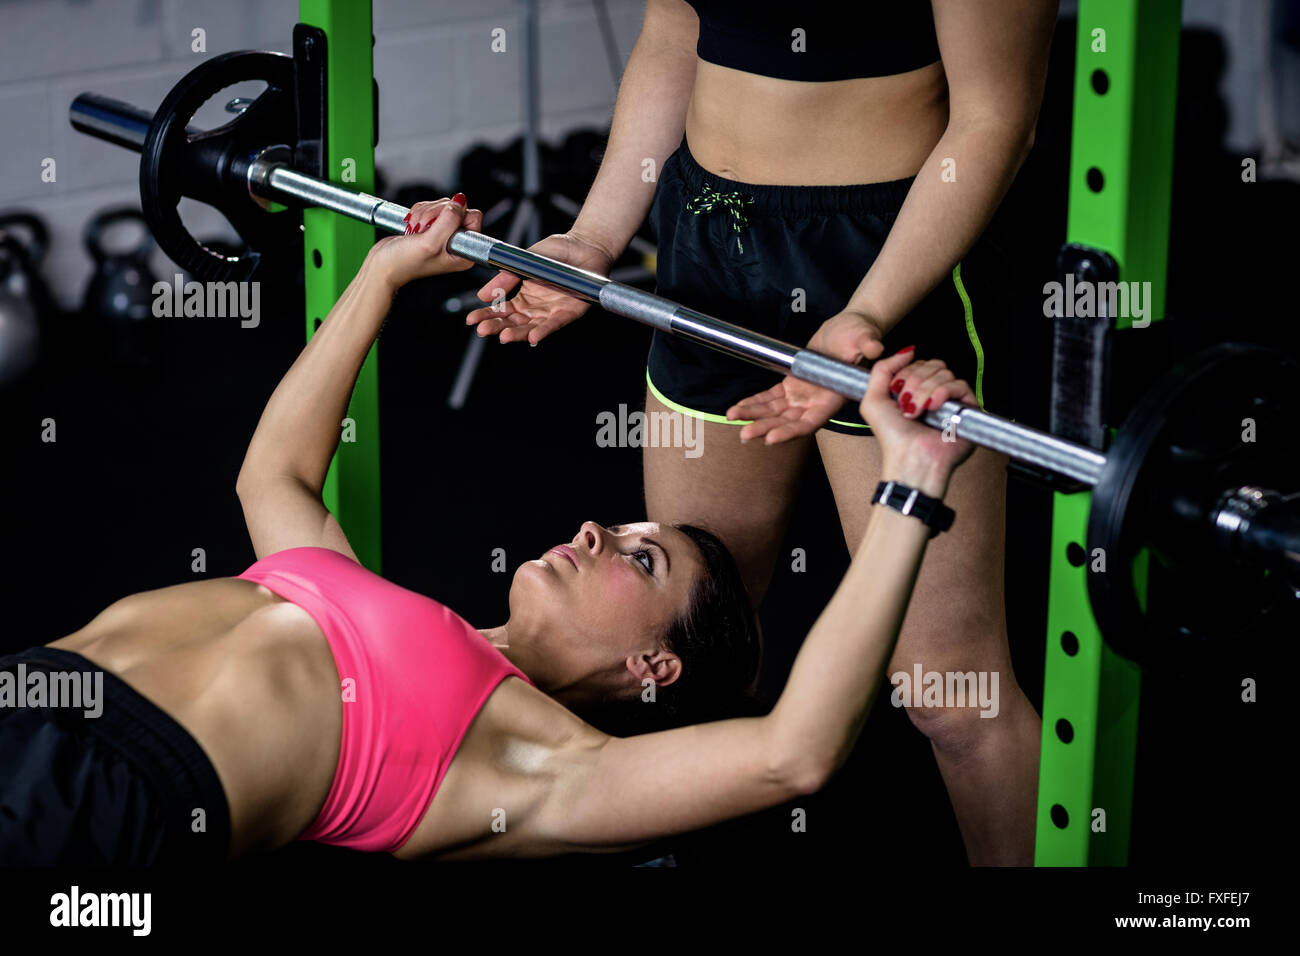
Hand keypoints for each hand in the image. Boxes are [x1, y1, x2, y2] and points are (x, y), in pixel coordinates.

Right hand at [367, 195, 484, 289]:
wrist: (382, 265)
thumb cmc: (404, 263)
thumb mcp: (430, 242)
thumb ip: (449, 220)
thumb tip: (460, 200)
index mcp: (465, 252)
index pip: (474, 217)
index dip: (455, 215)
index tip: (439, 227)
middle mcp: (457, 243)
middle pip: (457, 208)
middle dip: (436, 214)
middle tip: (423, 229)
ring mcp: (444, 234)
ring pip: (442, 205)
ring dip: (425, 213)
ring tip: (416, 230)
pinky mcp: (432, 227)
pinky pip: (430, 207)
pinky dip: (419, 212)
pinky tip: (413, 227)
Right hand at [466, 231, 614, 344]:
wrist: (584, 244)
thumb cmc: (557, 251)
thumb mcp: (524, 262)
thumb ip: (505, 278)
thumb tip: (482, 295)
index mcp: (525, 296)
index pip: (502, 311)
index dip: (486, 315)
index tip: (471, 320)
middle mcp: (537, 307)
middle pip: (514, 322)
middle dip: (497, 327)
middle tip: (483, 330)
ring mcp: (553, 311)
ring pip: (532, 327)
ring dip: (518, 333)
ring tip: (504, 336)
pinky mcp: (571, 311)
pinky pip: (556, 323)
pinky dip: (544, 330)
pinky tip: (533, 336)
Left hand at [726, 309, 885, 442]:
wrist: (849, 330)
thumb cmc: (859, 335)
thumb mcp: (864, 337)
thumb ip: (868, 345)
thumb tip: (875, 347)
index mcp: (832, 399)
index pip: (811, 423)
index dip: (791, 431)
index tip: (772, 438)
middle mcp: (815, 403)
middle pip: (787, 422)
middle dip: (765, 428)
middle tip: (745, 435)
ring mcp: (802, 397)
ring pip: (774, 412)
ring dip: (754, 416)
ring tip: (732, 417)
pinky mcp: (791, 386)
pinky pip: (769, 398)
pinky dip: (754, 402)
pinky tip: (736, 408)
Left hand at [860, 350, 976, 494]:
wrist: (909, 459)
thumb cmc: (892, 437)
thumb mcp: (872, 399)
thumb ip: (882, 369)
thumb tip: (908, 350)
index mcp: (916, 390)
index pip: (918, 363)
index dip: (905, 372)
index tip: (896, 391)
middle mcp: (935, 394)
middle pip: (932, 364)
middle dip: (914, 381)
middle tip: (906, 403)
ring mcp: (952, 401)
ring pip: (944, 373)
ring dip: (925, 390)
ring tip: (917, 411)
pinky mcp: (967, 408)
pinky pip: (959, 385)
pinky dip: (942, 392)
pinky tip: (933, 406)